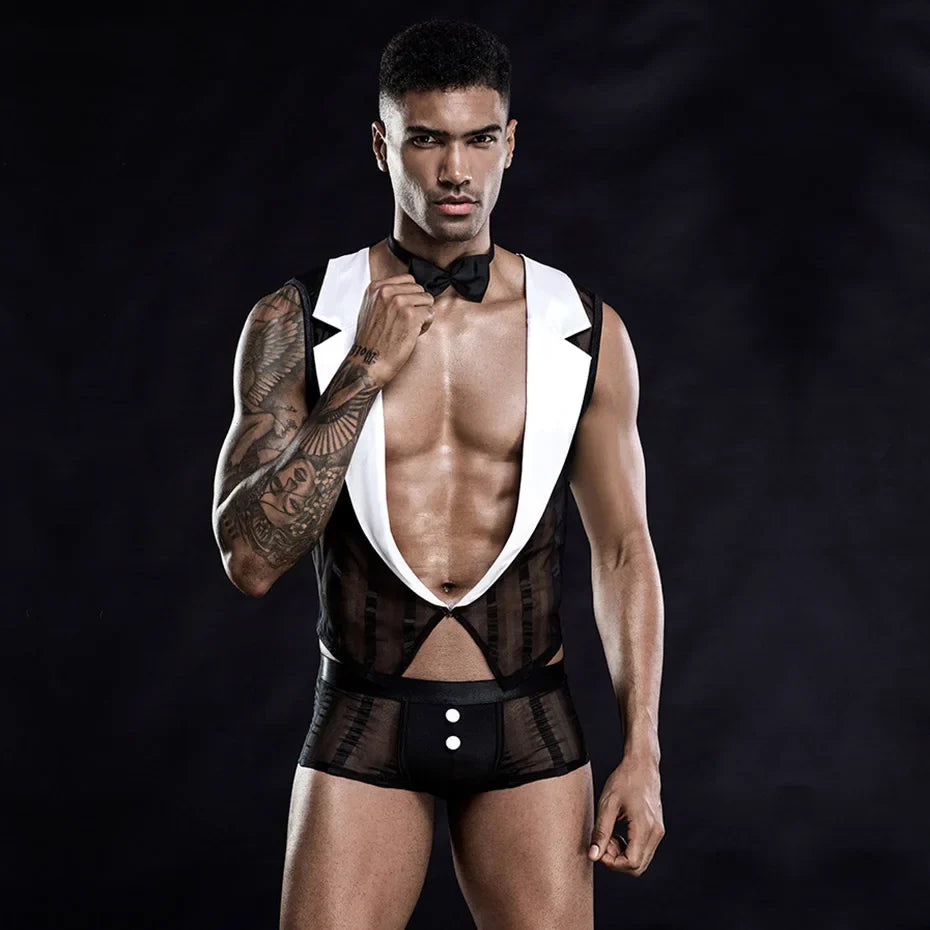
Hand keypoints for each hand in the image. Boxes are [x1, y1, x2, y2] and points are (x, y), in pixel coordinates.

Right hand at [353, 273, 434, 386]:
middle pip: (419, 289)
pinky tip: (413, 334)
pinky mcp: (411, 315)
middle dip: (418, 305)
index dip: (410, 297)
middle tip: (406, 322)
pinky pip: (431, 313)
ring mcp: (399, 302)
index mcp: (377, 287)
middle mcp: (387, 291)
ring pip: (428, 300)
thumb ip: (387, 296)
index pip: (408, 279)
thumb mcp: (371, 308)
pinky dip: (426, 325)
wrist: (368, 362)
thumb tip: (408, 290)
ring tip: (409, 328)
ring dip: (423, 315)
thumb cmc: (371, 340)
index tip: (403, 311)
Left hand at [588, 752, 663, 875]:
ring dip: (622, 854)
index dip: (612, 863)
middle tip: (603, 842)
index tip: (599, 849)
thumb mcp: (607, 805)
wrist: (642, 764)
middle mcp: (655, 832)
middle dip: (617, 860)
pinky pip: (643, 849)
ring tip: (608, 836)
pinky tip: (617, 833)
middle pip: (638, 866)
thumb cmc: (625, 779)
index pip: (632, 863)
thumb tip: (593, 855)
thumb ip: (601, 832)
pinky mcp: (656, 828)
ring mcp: (658, 831)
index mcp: (644, 827)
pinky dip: (629, 848)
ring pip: (641, 860)